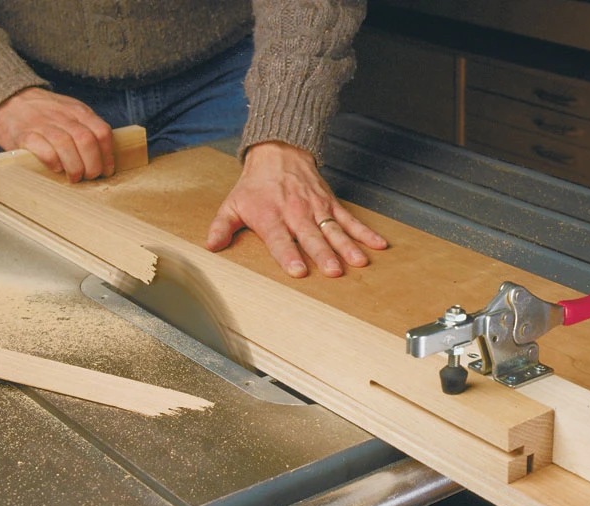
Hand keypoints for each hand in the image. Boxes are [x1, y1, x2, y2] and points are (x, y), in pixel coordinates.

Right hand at [0, 87, 114, 182]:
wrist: (8, 100)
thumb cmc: (45, 114)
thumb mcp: (71, 112)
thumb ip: (87, 128)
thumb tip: (106, 158)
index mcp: (78, 111)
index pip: (102, 132)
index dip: (108, 155)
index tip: (107, 170)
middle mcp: (62, 116)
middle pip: (86, 141)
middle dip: (93, 165)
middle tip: (90, 176)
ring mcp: (42, 124)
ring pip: (66, 145)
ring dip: (75, 167)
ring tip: (75, 177)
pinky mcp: (25, 135)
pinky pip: (44, 150)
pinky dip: (54, 162)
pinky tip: (56, 168)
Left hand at [205, 141, 387, 277]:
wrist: (278, 151)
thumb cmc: (255, 184)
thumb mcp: (232, 203)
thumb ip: (222, 226)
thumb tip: (211, 246)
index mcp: (271, 216)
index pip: (280, 239)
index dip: (288, 255)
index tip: (298, 270)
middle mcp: (296, 213)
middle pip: (311, 237)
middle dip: (323, 255)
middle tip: (334, 271)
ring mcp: (316, 209)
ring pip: (334, 230)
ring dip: (347, 247)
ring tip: (359, 262)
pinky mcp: (331, 204)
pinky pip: (350, 220)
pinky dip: (365, 232)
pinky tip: (378, 245)